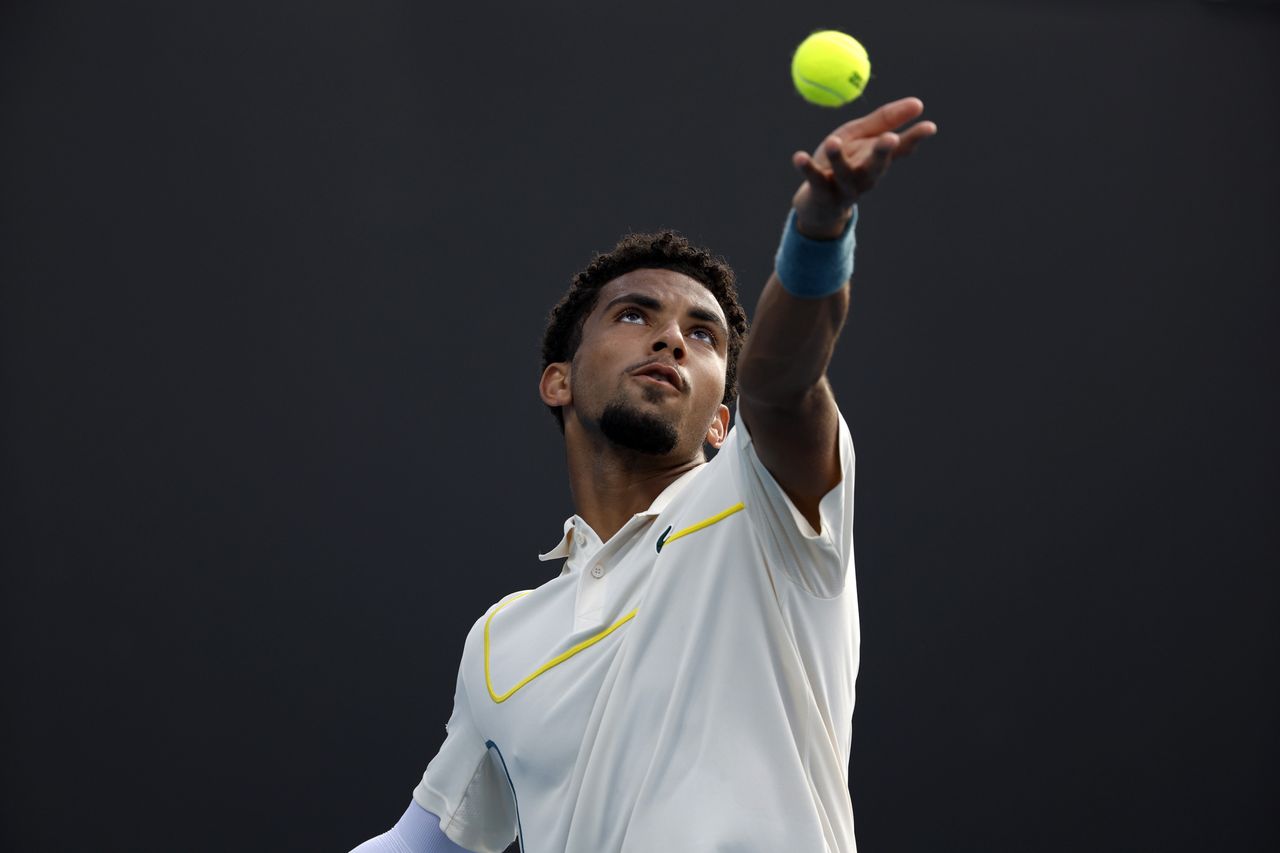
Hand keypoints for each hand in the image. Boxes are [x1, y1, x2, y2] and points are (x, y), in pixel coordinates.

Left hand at [791, 96, 936, 238]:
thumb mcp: (861, 137)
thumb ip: (884, 121)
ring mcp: (844, 187)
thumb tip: (918, 104)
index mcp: (877, 160)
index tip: (930, 126)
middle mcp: (865, 175)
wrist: (818, 203)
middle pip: (877, 165)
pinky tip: (798, 156)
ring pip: (845, 174)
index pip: (901, 148)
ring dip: (839, 158)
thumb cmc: (843, 162)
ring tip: (833, 141)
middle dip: (883, 152)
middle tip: (890, 138)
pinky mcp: (822, 192)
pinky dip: (806, 168)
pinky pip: (814, 180)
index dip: (915, 138)